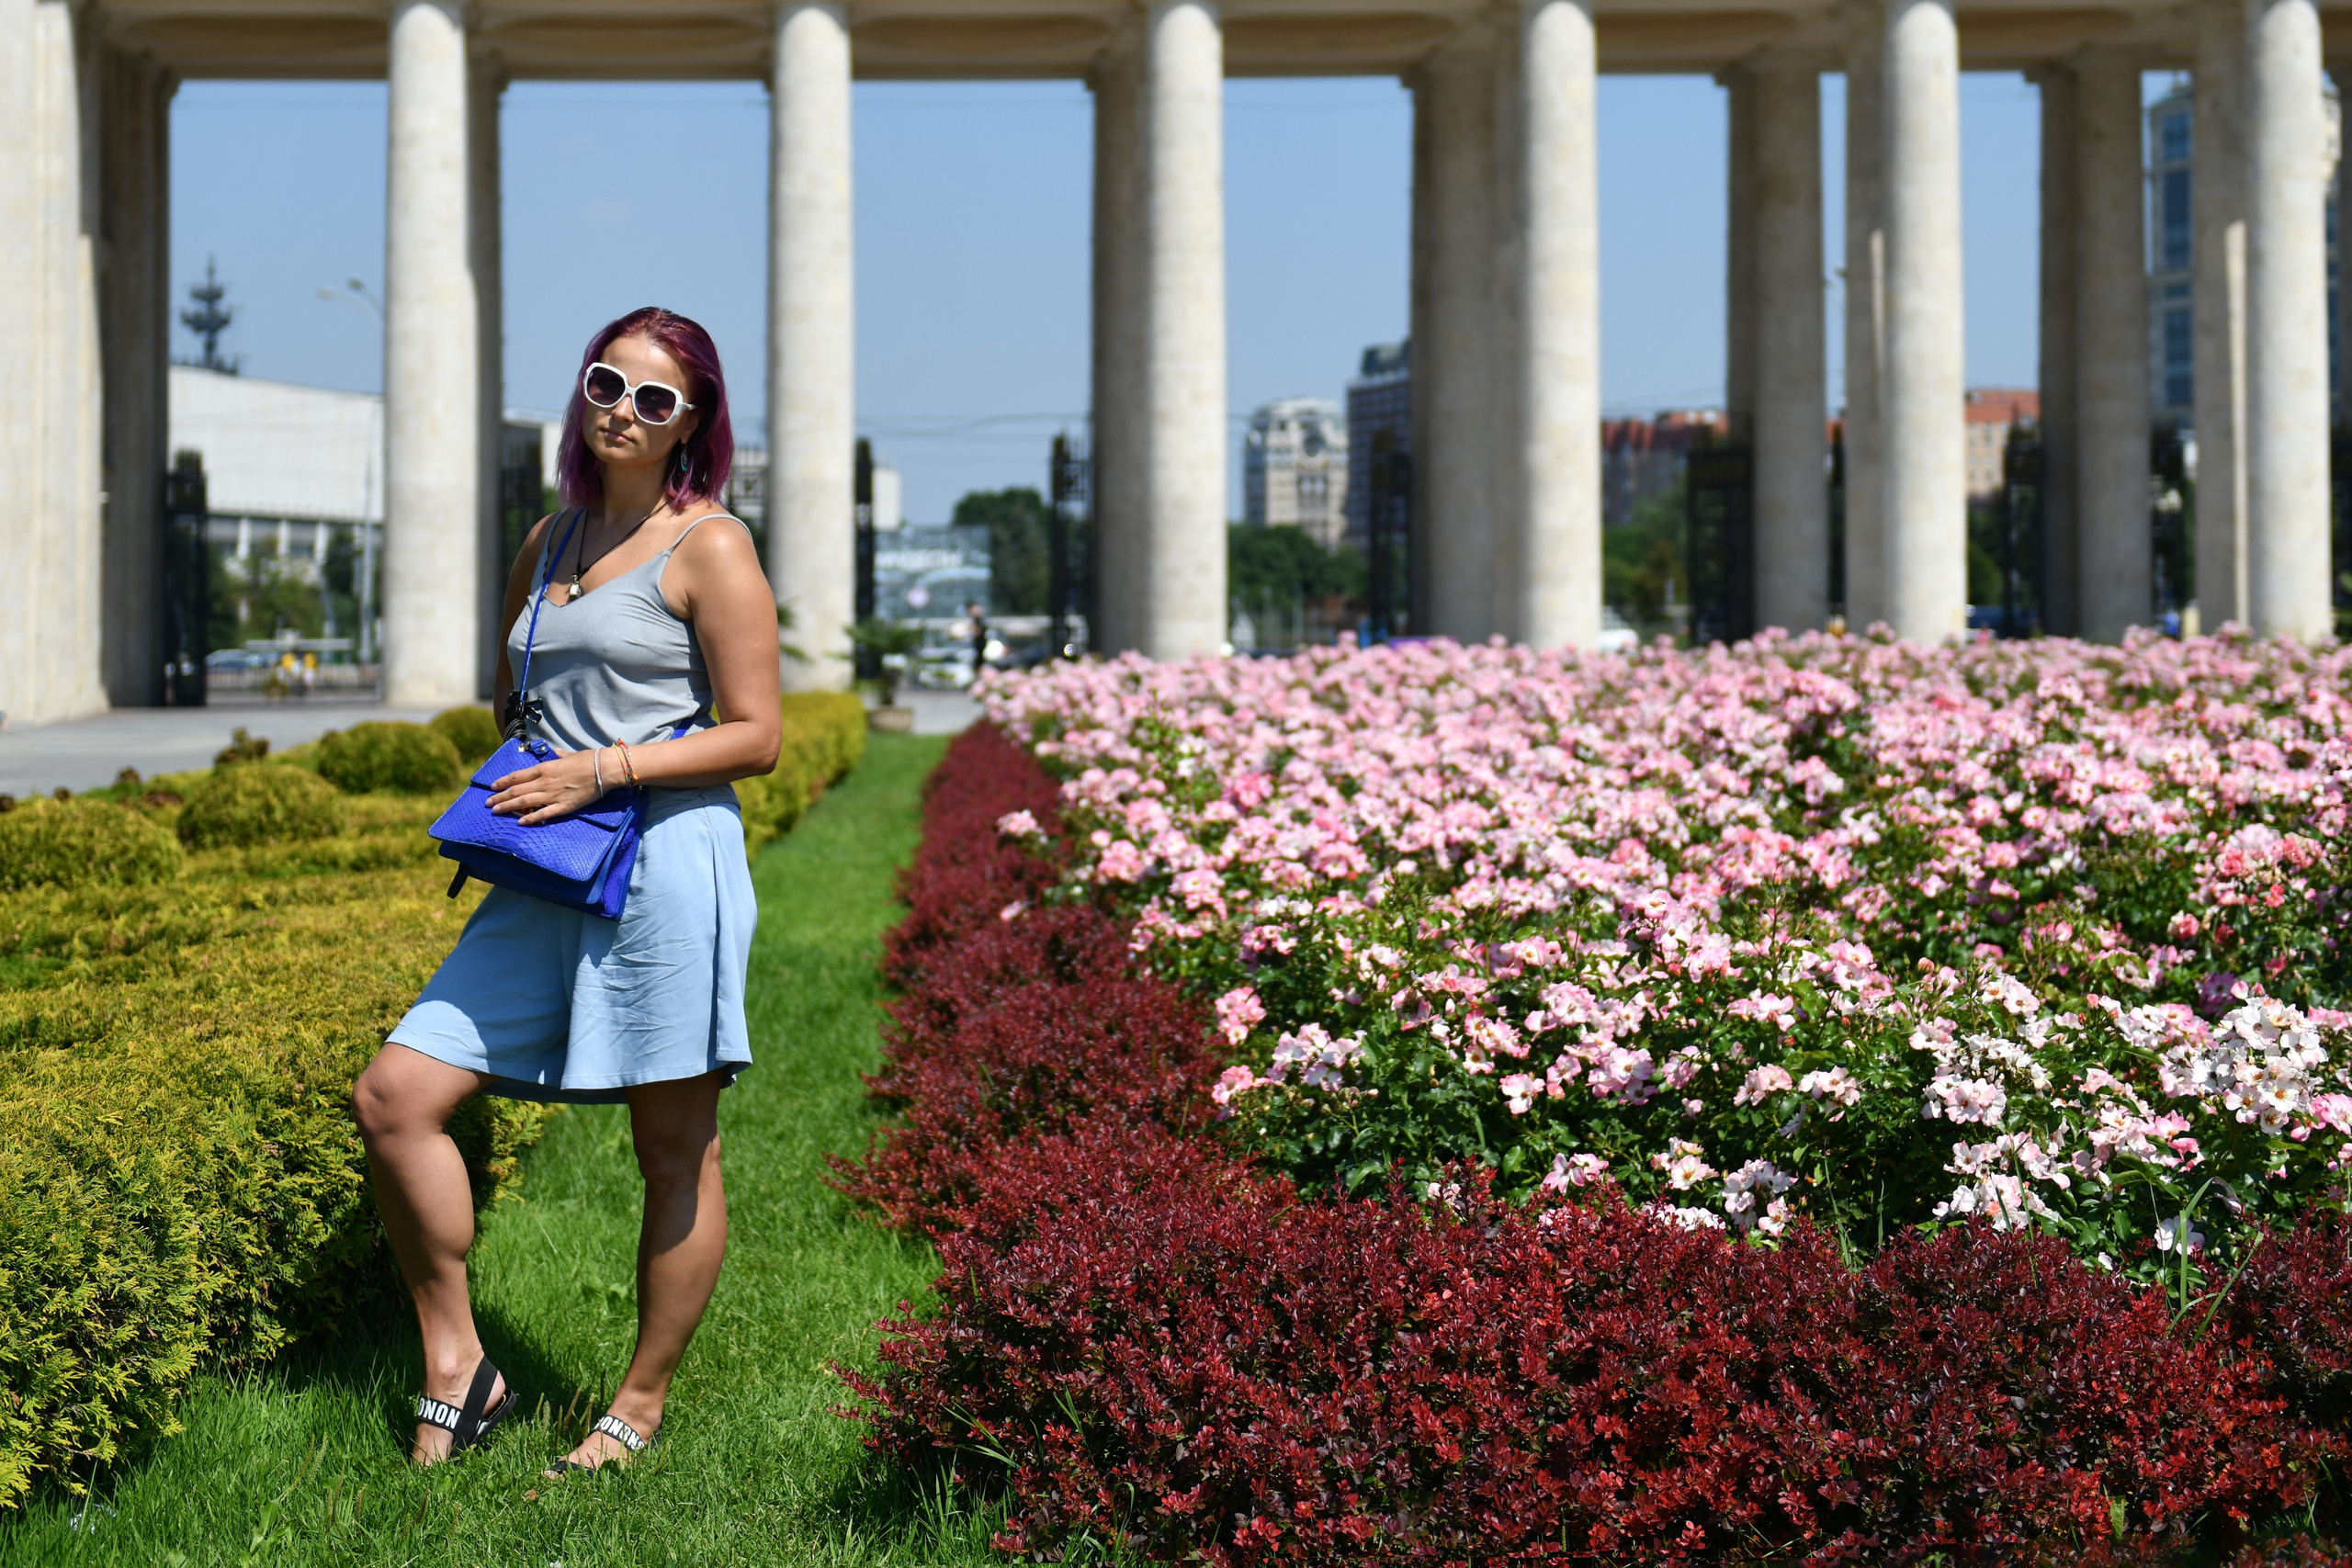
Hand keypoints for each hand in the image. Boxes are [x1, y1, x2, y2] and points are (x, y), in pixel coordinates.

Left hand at [487, 749, 605, 823]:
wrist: (603, 769)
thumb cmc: (588, 759)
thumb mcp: (570, 755)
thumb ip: (560, 756)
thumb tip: (556, 753)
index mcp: (545, 768)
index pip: (518, 776)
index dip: (503, 782)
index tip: (493, 787)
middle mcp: (545, 782)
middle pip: (516, 791)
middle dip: (500, 797)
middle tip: (488, 803)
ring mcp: (553, 795)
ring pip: (525, 802)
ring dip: (508, 807)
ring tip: (496, 811)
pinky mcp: (564, 806)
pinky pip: (543, 814)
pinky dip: (531, 818)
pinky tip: (520, 822)